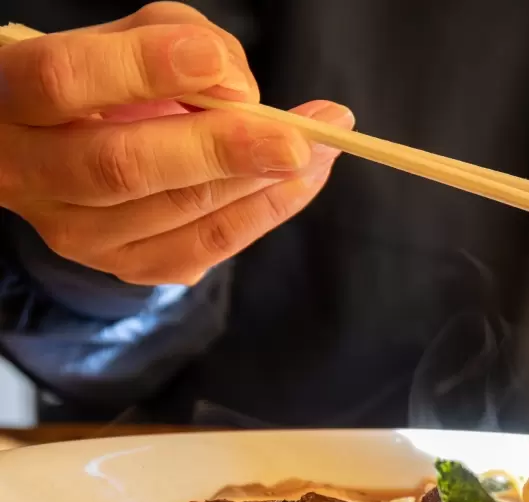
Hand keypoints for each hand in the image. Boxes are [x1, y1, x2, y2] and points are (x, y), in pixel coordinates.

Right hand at [0, 2, 353, 285]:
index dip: (143, 69)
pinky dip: (262, 214)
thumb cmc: (105, 76)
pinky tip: (302, 182)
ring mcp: (73, 231)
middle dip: (221, 150)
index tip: (216, 64)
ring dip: (261, 183)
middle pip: (122, 166)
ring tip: (323, 147)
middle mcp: (28, 172)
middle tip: (295, 138)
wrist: (70, 147)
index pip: (63, 81)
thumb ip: (177, 39)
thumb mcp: (128, 35)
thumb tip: (239, 90)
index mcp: (11, 95)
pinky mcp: (121, 265)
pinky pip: (200, 249)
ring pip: (173, 214)